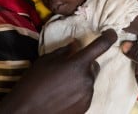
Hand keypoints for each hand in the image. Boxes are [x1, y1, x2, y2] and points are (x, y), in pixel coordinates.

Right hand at [0, 29, 116, 113]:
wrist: (26, 111)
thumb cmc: (33, 82)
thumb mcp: (47, 60)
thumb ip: (66, 50)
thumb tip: (77, 44)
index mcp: (78, 64)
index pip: (101, 46)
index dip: (109, 37)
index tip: (111, 33)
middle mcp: (87, 79)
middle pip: (94, 65)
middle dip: (83, 64)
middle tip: (67, 68)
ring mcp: (88, 94)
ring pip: (89, 80)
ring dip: (81, 78)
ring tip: (62, 85)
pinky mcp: (86, 106)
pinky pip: (86, 93)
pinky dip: (79, 91)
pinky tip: (63, 95)